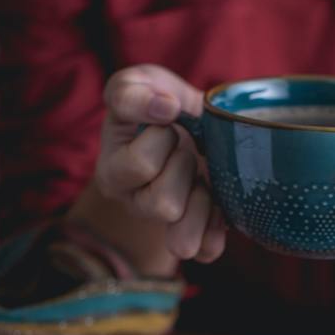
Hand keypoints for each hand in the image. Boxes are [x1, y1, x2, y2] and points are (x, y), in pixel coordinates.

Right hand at [95, 64, 225, 261]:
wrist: (192, 122)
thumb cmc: (159, 105)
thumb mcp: (138, 83)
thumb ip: (132, 91)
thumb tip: (164, 108)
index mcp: (115, 172)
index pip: (141, 164)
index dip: (163, 136)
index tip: (169, 121)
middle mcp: (135, 205)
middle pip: (163, 204)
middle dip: (186, 167)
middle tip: (187, 148)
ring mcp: (166, 226)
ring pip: (183, 241)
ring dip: (203, 203)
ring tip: (202, 178)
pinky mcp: (196, 237)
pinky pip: (207, 251)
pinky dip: (218, 229)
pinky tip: (219, 201)